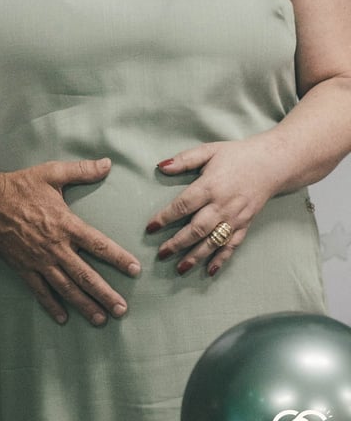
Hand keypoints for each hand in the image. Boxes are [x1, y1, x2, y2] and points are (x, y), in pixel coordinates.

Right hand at [0, 158, 140, 325]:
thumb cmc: (20, 185)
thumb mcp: (52, 173)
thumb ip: (82, 170)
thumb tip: (108, 164)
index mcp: (66, 224)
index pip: (99, 245)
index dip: (119, 258)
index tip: (135, 270)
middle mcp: (56, 246)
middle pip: (86, 275)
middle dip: (106, 294)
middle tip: (122, 309)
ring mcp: (39, 260)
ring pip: (66, 288)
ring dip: (85, 305)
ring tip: (101, 319)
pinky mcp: (24, 268)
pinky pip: (41, 291)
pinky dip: (52, 305)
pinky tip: (64, 317)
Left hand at [145, 138, 280, 275]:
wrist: (270, 164)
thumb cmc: (236, 155)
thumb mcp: (209, 151)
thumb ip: (184, 160)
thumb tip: (161, 167)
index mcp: (210, 186)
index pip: (183, 205)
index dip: (165, 217)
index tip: (150, 228)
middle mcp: (222, 205)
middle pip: (196, 229)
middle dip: (177, 243)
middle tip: (161, 254)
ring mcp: (235, 218)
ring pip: (212, 241)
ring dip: (195, 256)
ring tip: (179, 269)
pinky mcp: (245, 225)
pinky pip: (232, 245)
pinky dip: (221, 259)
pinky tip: (210, 270)